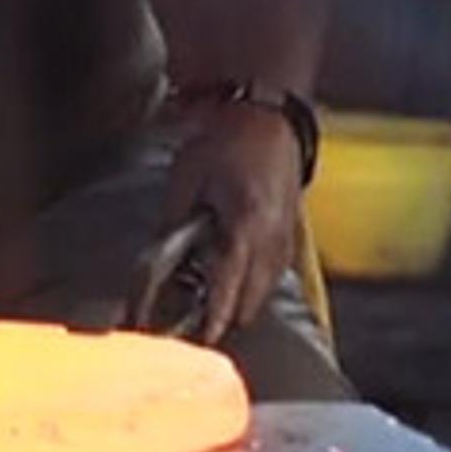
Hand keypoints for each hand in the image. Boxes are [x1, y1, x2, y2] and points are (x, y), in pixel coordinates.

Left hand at [161, 102, 307, 346]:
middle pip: (252, 299)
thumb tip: (158, 260)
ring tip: (215, 295)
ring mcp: (286, 236)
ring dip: (243, 298)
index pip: (229, 286)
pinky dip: (256, 281)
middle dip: (227, 314)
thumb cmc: (227, 139)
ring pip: (267, 290)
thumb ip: (173, 224)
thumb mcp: (186, 178)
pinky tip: (238, 273)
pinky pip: (275, 272)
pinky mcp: (292, 231)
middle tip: (199, 318)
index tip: (204, 337)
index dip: (215, 317)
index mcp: (246, 226)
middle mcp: (272, 238)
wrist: (267, 114)